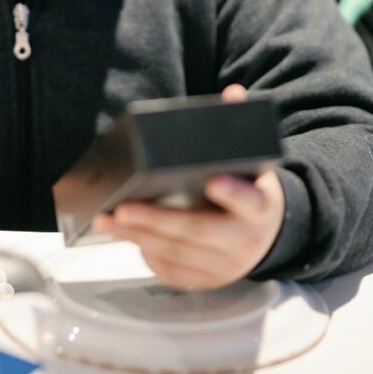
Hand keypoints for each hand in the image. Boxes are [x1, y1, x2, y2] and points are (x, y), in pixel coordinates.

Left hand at [91, 85, 284, 288]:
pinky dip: (145, 251)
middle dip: (157, 221)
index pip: (251, 201)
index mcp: (261, 208)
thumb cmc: (248, 192)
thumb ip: (240, 128)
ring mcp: (224, 265)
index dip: (234, 193)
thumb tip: (234, 93)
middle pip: (199, 231)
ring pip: (177, 253)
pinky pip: (171, 269)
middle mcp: (244, 241)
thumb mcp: (253, 163)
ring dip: (138, 236)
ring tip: (107, 219)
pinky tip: (123, 235)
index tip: (214, 182)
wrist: (265, 238)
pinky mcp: (205, 280)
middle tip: (123, 208)